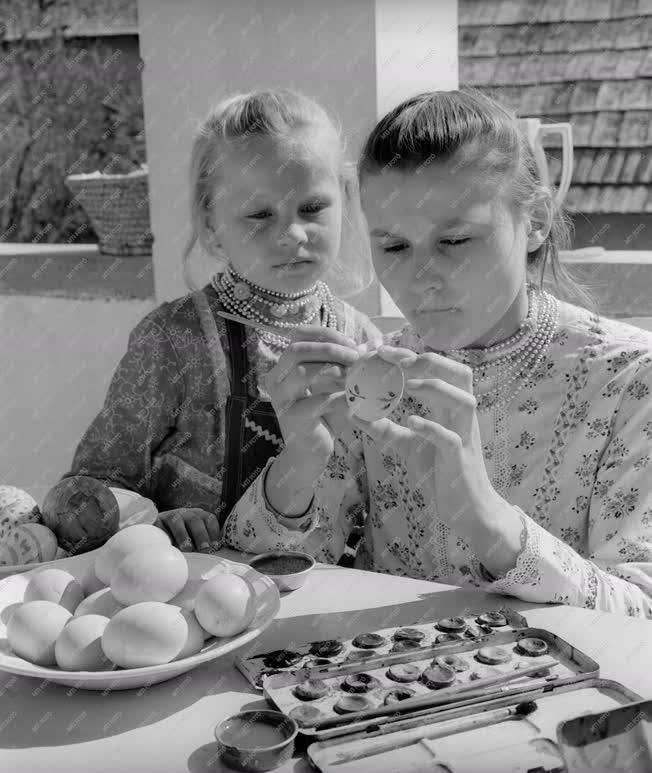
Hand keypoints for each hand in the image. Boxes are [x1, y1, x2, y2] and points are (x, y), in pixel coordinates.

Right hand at [156, 508, 221, 552]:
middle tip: (204, 549)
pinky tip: (168, 545)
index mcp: (198, 516)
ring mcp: (170, 516)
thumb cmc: (180, 540)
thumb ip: (202, 545)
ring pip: (177, 521)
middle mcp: (185, 514)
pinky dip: (165, 535)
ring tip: (187, 549)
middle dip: (201, 535)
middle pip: (195, 520)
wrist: (156, 532)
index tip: (215, 545)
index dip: (213, 531)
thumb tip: (211, 554)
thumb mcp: (193, 539)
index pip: (209, 518)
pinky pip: (160, 527)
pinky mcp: (156, 521)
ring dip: (183, 535)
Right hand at [264, 326, 367, 462]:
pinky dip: (339, 398)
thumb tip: (374, 344)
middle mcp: (276, 378)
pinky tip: (353, 402)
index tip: (352, 344)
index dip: (326, 334)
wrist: (312, 451)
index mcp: (285, 365)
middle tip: (355, 357)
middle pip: (297, 349)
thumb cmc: (325, 414)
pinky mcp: (291, 417)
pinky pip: (317, 401)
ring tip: (353, 379)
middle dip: (331, 349)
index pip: (298, 335)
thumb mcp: (337, 384)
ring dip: (333, 371)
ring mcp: (280, 398)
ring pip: (302, 372)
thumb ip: (350, 364)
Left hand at [351, 345, 502, 538]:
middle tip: (396, 359)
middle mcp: (461, 416)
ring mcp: (464, 436)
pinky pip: (450, 438)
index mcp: (450, 408)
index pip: (437, 370)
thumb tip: (355, 412)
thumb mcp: (408, 445)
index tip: (380, 350)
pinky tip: (411, 422)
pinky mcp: (460, 459)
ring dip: (435, 388)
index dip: (410, 356)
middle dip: (430, 361)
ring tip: (407, 384)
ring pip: (462, 400)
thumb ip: (386, 428)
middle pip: (460, 373)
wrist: (467, 510)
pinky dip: (432, 427)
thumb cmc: (441, 472)